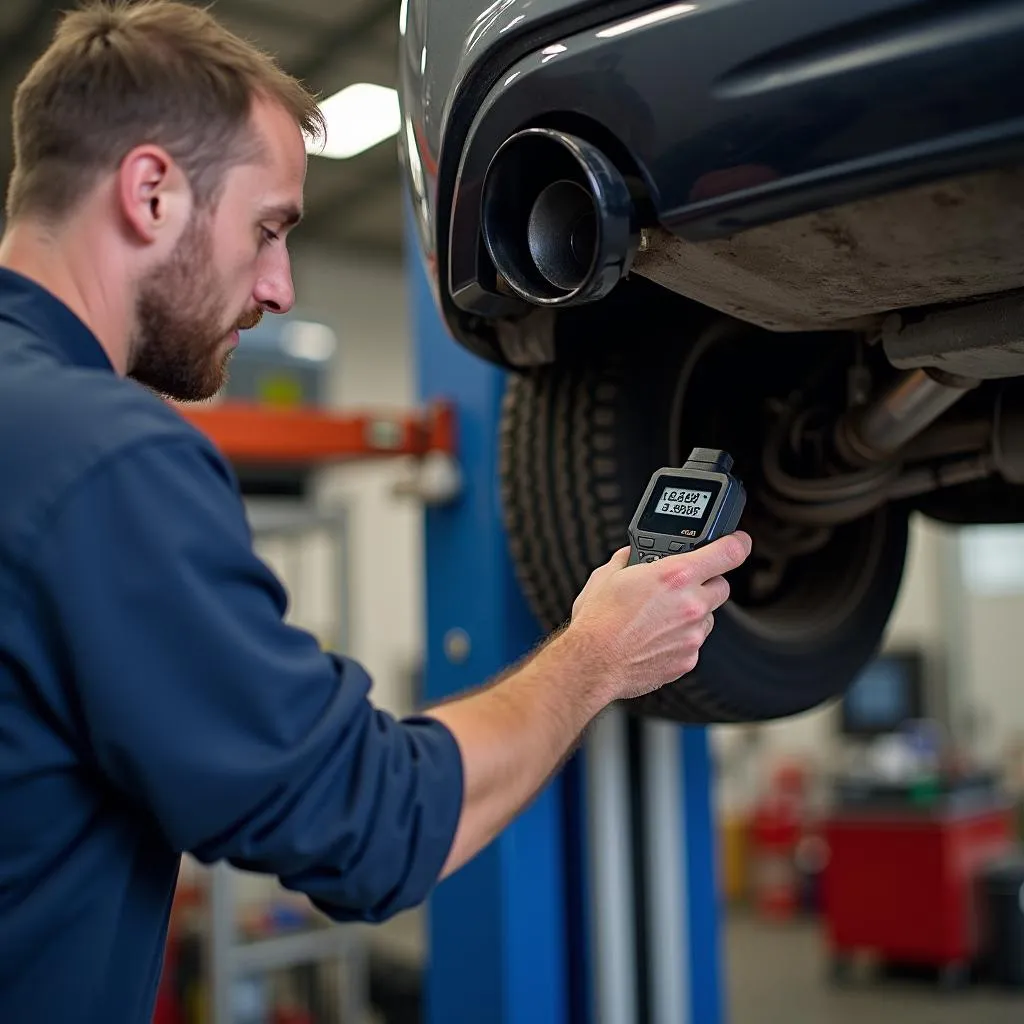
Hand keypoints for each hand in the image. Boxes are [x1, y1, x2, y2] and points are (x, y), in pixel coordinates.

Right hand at [567, 532, 751, 701]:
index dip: (737, 543)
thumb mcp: (608, 575)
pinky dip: (680, 639)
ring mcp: (692, 634)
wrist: (592, 663)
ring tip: (658, 618)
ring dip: (692, 614)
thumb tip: (634, 554)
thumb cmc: (598, 621)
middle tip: (680, 587)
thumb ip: (629, 559)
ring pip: (708, 616)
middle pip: (721, 586)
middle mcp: (691, 604)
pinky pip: (694, 642)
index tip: (738, 542)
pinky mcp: (688, 659)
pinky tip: (654, 638)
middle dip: (705, 583)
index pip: (728, 552)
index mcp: (675, 575)